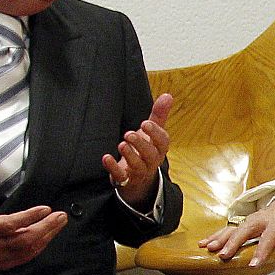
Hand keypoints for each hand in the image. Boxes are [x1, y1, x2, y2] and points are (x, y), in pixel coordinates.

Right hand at [0, 167, 67, 274]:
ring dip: (46, 237)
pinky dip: (39, 247)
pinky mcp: (2, 264)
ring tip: (59, 223)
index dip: (30, 217)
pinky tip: (47, 237)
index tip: (45, 209)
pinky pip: (25, 257)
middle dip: (46, 227)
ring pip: (29, 250)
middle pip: (26, 239)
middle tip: (60, 216)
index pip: (10, 224)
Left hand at [103, 93, 172, 208]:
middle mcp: (151, 161)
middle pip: (150, 155)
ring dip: (129, 155)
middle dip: (140, 144)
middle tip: (129, 134)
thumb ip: (159, 115)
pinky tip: (106, 158)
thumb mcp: (153, 133)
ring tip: (121, 144)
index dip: (155, 133)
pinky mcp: (125, 179)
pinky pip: (121, 176)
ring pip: (137, 166)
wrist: (139, 180)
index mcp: (159, 149)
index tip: (145, 123)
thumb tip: (168, 95)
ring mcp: (138, 172)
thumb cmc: (146, 150)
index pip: (162, 142)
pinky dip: (113, 168)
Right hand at [199, 193, 274, 266]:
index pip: (269, 237)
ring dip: (220, 238)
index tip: (253, 264)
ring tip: (208, 248)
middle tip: (224, 255)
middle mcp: (262, 218)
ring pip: (234, 227)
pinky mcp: (244, 222)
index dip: (261, 251)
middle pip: (246, 229)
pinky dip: (216, 235)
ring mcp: (251, 219)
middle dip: (234, 242)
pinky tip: (204, 243)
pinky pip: (229, 228)